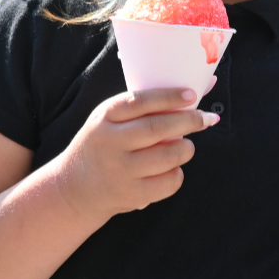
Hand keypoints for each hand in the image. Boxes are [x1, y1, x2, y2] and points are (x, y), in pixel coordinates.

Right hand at [54, 88, 218, 221]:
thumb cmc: (105, 145)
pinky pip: (169, 182)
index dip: (169, 97)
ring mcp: (120, 170)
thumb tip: (204, 84)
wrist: (74, 188)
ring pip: (168, 156)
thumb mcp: (112, 120)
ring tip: (185, 146)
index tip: (191, 95)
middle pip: (157, 128)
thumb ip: (148, 105)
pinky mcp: (132, 194)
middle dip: (189, 120)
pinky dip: (177, 173)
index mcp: (105, 117)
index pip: (139, 101)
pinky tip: (171, 168)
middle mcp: (110, 142)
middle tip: (205, 118)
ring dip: (186, 148)